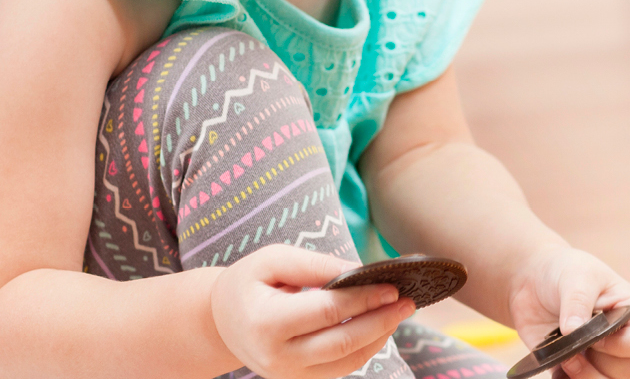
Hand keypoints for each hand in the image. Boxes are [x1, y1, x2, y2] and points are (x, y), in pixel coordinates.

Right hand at [211, 245, 416, 378]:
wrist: (221, 322)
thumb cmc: (248, 283)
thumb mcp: (273, 260)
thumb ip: (315, 265)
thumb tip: (360, 270)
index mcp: (266, 322)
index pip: (326, 312)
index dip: (363, 299)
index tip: (392, 286)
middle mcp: (277, 356)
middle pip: (342, 342)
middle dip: (380, 321)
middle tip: (408, 301)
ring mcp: (289, 374)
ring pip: (346, 362)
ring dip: (379, 337)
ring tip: (399, 312)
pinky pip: (341, 368)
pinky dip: (365, 348)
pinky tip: (379, 326)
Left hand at [506, 246, 629, 378]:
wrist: (534, 283)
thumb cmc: (565, 272)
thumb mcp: (575, 276)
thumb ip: (577, 301)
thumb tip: (573, 331)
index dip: (624, 344)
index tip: (595, 332)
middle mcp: (624, 339)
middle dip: (603, 364)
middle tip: (574, 346)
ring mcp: (603, 358)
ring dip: (585, 377)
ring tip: (564, 358)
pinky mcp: (580, 369)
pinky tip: (556, 366)